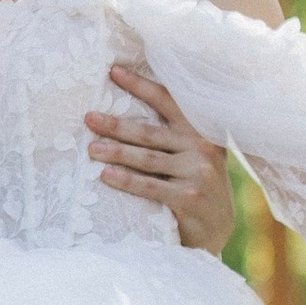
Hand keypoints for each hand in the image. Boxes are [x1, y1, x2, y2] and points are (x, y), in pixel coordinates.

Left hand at [87, 63, 236, 256]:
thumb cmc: (196, 189)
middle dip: (116, 125)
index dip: (140, 85)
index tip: (113, 71)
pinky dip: (126, 180)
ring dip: (116, 152)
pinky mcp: (189, 197)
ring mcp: (198, 173)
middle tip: (88, 118)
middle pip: (150, 132)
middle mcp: (202, 148)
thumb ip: (173, 138)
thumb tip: (124, 116)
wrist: (217, 233)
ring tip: (91, 148)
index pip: (168, 101)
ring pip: (147, 158)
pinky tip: (105, 175)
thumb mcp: (195, 158)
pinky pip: (150, 185)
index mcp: (201, 132)